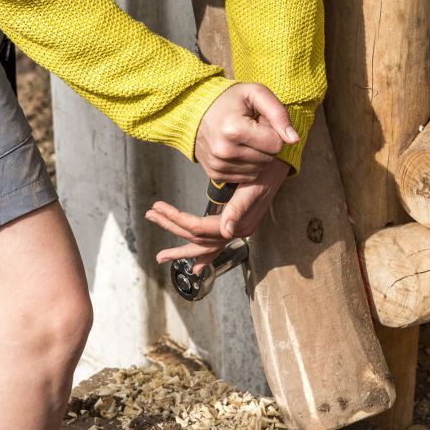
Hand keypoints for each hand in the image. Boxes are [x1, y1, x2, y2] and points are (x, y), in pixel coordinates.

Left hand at [146, 159, 290, 267]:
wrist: (280, 163)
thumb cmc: (267, 170)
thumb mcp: (252, 186)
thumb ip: (239, 208)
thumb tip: (226, 232)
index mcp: (239, 223)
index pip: (200, 228)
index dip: (176, 219)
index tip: (157, 207)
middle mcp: (237, 231)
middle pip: (197, 238)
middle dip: (171, 228)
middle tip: (149, 215)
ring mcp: (236, 231)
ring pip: (204, 245)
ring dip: (181, 249)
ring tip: (161, 256)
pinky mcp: (236, 226)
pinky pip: (216, 246)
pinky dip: (204, 256)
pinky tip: (193, 266)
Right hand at [194, 83, 298, 183]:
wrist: (196, 109)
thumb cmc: (230, 99)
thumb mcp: (256, 94)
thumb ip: (279, 113)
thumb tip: (294, 140)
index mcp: (234, 130)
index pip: (276, 144)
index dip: (273, 132)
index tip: (259, 121)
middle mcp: (224, 151)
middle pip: (268, 159)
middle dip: (266, 145)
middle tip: (252, 129)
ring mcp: (218, 165)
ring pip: (259, 170)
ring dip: (258, 156)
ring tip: (244, 138)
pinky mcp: (215, 174)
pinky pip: (247, 178)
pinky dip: (247, 165)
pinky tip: (237, 149)